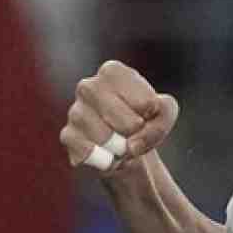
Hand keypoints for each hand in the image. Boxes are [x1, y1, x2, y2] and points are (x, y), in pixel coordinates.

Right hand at [59, 61, 179, 175]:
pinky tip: (106, 155)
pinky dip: (105, 160)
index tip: (146, 113)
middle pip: (128, 124)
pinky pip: (90, 153)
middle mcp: (88, 86)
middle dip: (137, 136)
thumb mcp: (164, 111)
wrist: (124, 146)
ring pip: (108, 140)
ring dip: (121, 149)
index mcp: (112, 72)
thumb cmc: (144, 120)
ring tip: (119, 143)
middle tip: (133, 132)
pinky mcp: (68, 136)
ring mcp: (75, 111)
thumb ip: (162, 116)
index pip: (145, 103)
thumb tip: (131, 145)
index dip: (152, 116)